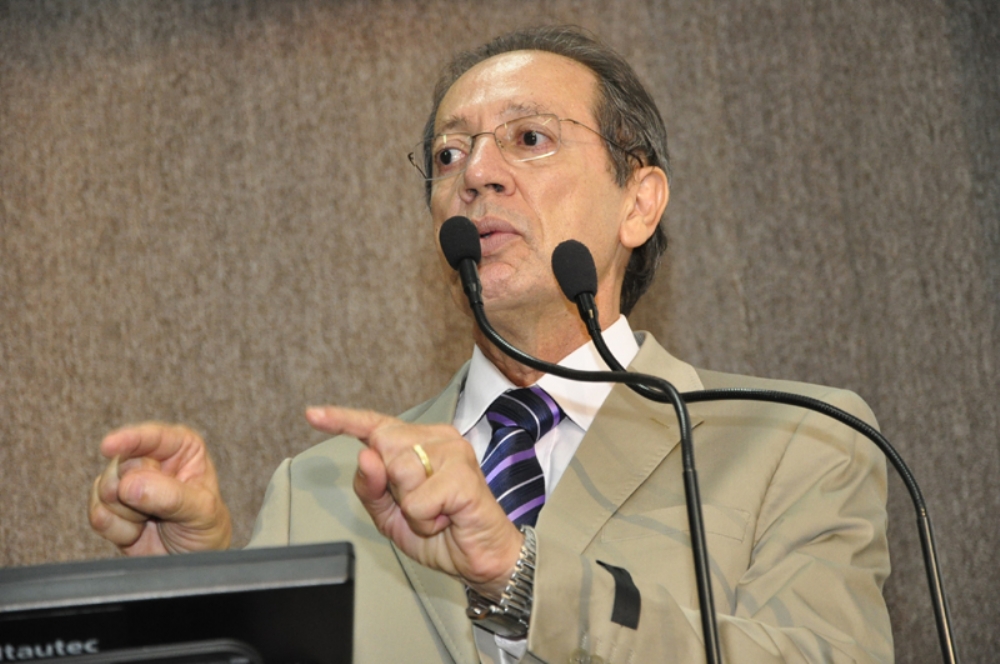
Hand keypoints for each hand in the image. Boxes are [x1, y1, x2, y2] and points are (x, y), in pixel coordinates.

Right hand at [88, 422, 231, 555]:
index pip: (153, 437)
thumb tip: (129, 485)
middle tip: (158, 511)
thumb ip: (170, 496)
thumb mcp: (201, 512)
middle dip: (134, 493)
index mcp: (182, 449)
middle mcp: (151, 459)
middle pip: (121, 465)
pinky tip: (137, 532)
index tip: (109, 445)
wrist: (190, 563)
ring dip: (128, 514)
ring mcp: (127, 482)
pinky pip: (97, 514)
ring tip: (152, 521)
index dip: (130, 439)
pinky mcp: (109, 506)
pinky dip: (118, 530)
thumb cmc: (205, 529)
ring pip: (104, 489)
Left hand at [306, 406, 522, 597]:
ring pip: (399, 472)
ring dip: (411, 508)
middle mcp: (437, 438)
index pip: (375, 424)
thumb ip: (370, 487)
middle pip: (382, 447)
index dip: (342, 420)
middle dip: (392, 487)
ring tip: (436, 513)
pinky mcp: (464, 475)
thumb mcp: (390, 515)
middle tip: (421, 504)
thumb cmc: (442, 531)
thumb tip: (365, 455)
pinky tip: (446, 518)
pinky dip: (425, 520)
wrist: (480, 557)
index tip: (313, 415)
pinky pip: (418, 500)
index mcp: (418, 442)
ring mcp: (453, 453)